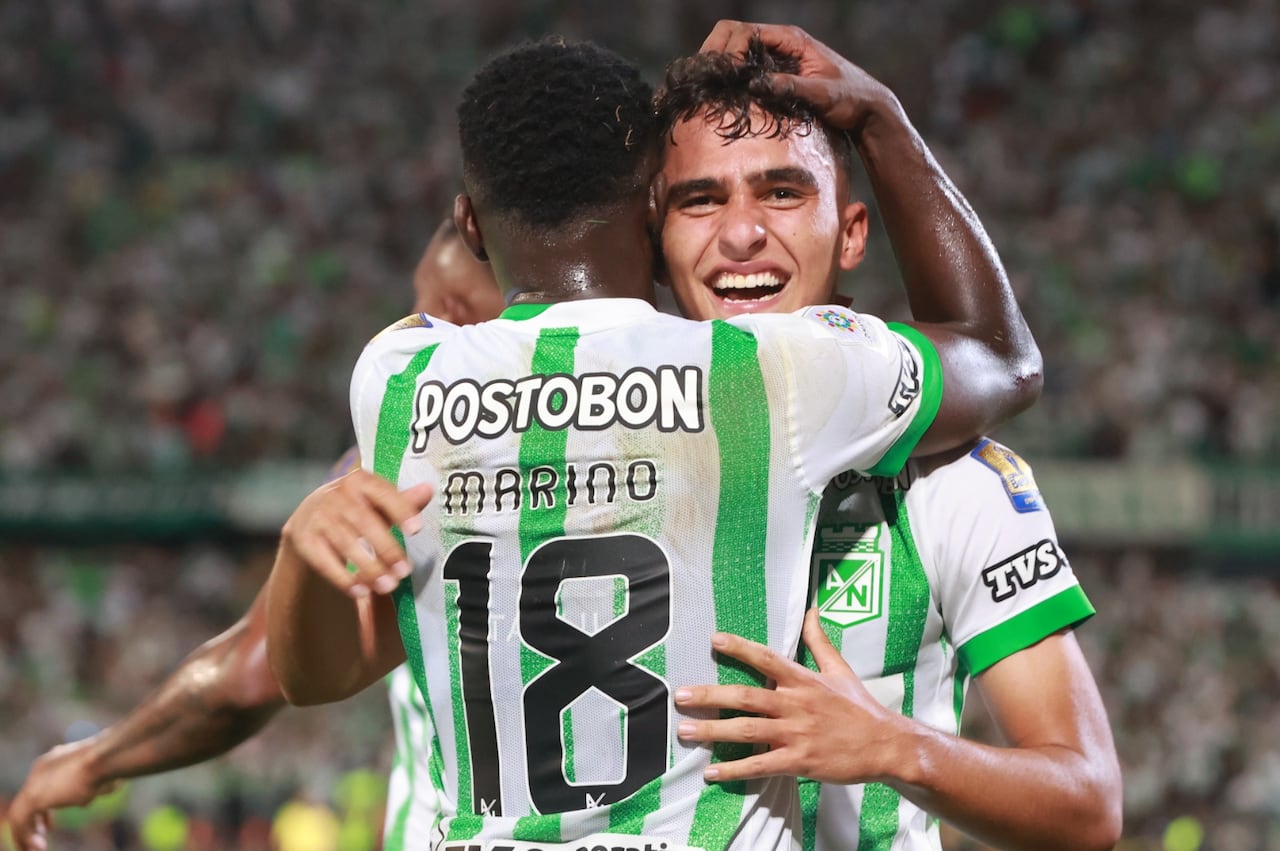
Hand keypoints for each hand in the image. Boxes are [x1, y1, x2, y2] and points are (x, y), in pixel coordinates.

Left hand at [7, 739, 117, 850]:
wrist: (104, 758)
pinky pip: (20, 822)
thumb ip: (99, 780)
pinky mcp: (33, 797)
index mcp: (55, 761)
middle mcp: (41, 769)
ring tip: (37, 848)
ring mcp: (35, 782)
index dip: (44, 807)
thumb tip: (113, 785)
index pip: (42, 787)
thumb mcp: (105, 772)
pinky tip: (39, 847)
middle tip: (42, 835)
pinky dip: (25, 837)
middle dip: (34, 821)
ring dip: (26, 833)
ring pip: (20, 813)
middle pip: (28, 799)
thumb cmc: (112, 762)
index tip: (49, 825)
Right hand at [281, 470, 432, 599]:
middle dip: (387, 549)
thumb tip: (428, 490)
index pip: (383, 493)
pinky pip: (325, 562)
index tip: (417, 530)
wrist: (309, 514)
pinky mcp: (305, 539)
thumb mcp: (376, 500)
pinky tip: (361, 591)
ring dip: (369, 568)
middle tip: (404, 571)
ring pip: (346, 545)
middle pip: (364, 523)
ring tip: (389, 586)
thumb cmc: (355, 507)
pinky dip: (343, 579)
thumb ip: (403, 500)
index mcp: (360, 481)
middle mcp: (336, 496)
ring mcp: (318, 517)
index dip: (401, 510)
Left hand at [674, 608, 909, 783]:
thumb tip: (810, 611)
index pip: (767, 658)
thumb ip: (819, 642)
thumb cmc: (859, 708)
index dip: (740, 648)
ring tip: (685, 731)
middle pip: (746, 697)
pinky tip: (712, 772)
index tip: (714, 640)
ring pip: (747, 731)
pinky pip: (761, 765)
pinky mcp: (800, 761)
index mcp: (803, 681)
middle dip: (709, 696)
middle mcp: (795, 704)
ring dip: (713, 731)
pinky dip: (735, 770)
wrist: (886, 745)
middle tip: (680, 696)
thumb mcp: (840, 669)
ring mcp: (797, 734)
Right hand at [699, 21, 897, 133]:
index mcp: (792, 39)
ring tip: (706, 85)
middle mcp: (781, 43)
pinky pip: (745, 67)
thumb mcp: (821, 94)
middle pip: (734, 34)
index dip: (729, 51)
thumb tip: (755, 84)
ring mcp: (778, 57)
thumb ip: (789, 87)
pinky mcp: (777, 73)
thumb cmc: (850, 98)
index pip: (747, 32)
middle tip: (703, 76)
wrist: (867, 108)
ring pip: (736, 49)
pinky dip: (730, 76)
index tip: (724, 76)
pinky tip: (722, 92)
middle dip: (715, 51)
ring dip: (719, 63)